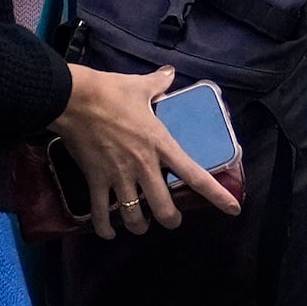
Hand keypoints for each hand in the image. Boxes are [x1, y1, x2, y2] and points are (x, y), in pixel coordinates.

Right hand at [56, 61, 242, 235]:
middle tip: (170, 219)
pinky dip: (104, 228)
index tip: (233, 210)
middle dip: (170, 219)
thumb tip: (169, 73)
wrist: (74, 98)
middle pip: (164, 209)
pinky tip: (108, 233)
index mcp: (161, 145)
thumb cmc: (109, 91)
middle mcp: (144, 166)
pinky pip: (100, 213)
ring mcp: (119, 176)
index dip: (217, 196)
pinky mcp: (96, 180)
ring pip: (134, 216)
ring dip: (138, 225)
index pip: (195, 176)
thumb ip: (158, 84)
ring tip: (139, 226)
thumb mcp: (139, 86)